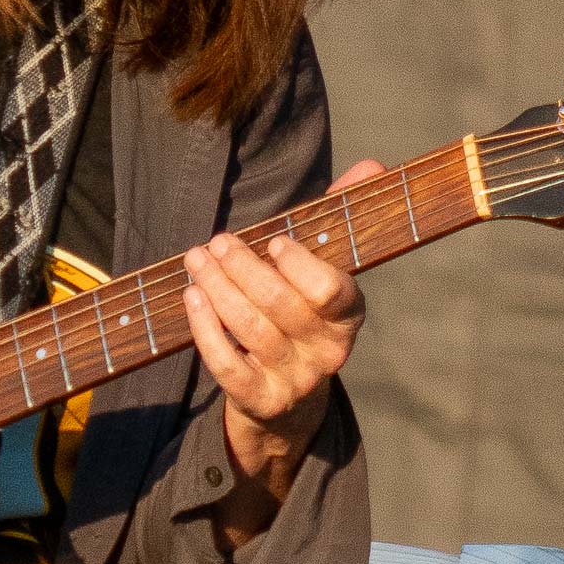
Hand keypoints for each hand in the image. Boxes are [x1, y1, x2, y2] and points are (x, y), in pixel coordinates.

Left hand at [183, 159, 381, 509]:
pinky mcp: (260, 400)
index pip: (331, 291)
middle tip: (217, 241)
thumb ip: (338, 217)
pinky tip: (191, 297)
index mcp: (348, 314)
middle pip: (280, 305)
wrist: (290, 400)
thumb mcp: (322, 268)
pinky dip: (205, 329)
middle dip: (242, 267)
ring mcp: (295, 380)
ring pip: (251, 330)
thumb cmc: (301, 313)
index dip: (301, 265)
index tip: (274, 241)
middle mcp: (328, 351)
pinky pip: (227, 365)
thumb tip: (372, 163)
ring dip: (217, 288)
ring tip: (196, 258)